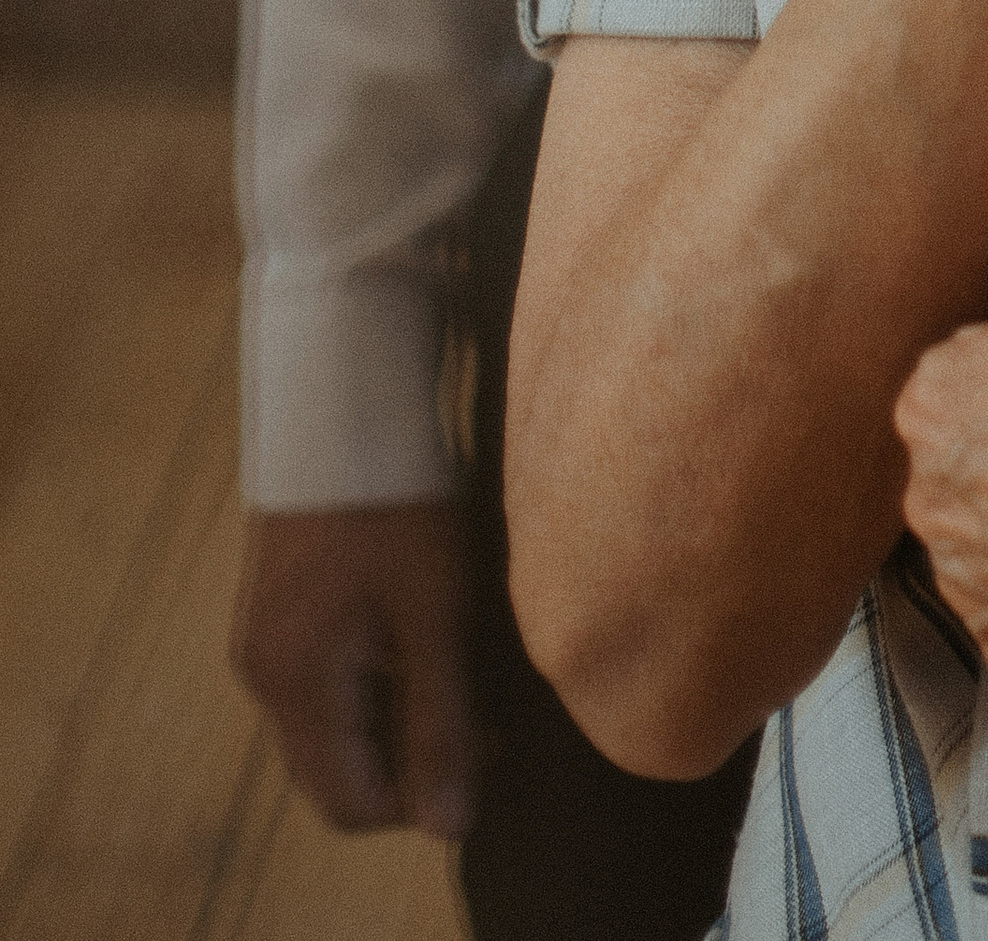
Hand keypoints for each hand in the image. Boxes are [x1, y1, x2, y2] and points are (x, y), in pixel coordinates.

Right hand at [231, 500, 477, 835]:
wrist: (344, 400)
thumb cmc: (397, 499)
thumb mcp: (435, 610)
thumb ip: (442, 721)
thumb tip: (449, 826)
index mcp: (295, 683)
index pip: (350, 804)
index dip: (421, 799)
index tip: (484, 749)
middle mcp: (264, 675)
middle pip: (334, 773)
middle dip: (408, 763)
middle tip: (480, 714)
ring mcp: (264, 642)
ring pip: (331, 728)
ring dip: (392, 720)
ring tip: (457, 668)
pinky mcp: (278, 612)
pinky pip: (323, 684)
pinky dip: (372, 684)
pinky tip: (419, 635)